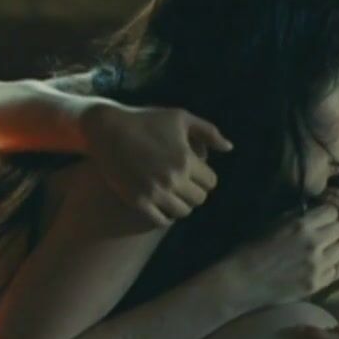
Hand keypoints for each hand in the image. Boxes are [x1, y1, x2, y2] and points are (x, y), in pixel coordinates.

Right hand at [82, 104, 232, 226]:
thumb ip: (208, 132)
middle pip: (199, 199)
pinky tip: (161, 205)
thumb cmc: (147, 120)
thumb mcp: (180, 118)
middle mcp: (173, 178)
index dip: (205, 177)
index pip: (211, 182)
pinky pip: (161, 220)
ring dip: (181, 204)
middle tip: (185, 184)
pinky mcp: (138, 201)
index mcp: (186, 159)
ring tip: (174, 194)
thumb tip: (229, 148)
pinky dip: (165, 216)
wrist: (108, 130)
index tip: (196, 172)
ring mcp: (155, 192)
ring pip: (182, 212)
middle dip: (195, 191)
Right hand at [228, 204, 338, 306]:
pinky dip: (329, 268)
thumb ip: (299, 216)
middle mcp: (312, 244)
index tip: (319, 219)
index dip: (326, 214)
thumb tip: (317, 209)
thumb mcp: (275, 223)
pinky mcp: (315, 284)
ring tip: (321, 251)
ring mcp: (315, 266)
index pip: (332, 212)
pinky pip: (335, 271)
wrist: (242, 280)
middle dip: (332, 231)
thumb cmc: (254, 248)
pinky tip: (316, 267)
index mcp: (301, 225)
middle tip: (322, 235)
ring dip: (333, 249)